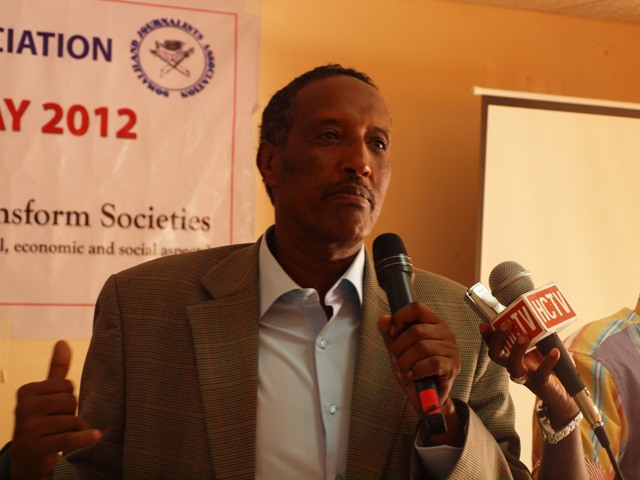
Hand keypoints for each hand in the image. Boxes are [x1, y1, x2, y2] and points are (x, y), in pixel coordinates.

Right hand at [10, 340, 100, 479]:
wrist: (27, 457)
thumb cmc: (41, 419)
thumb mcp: (46, 394)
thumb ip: (56, 369)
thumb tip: (63, 342)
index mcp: (26, 391)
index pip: (67, 385)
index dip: (68, 397)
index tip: (55, 407)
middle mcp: (23, 408)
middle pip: (70, 401)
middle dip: (71, 413)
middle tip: (58, 422)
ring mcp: (29, 429)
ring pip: (73, 420)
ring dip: (75, 428)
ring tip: (61, 433)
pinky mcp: (38, 447)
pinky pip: (69, 438)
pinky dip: (84, 438)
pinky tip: (95, 436)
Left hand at [378, 302, 460, 416]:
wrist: (424, 396)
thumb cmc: (413, 368)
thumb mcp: (397, 348)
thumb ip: (389, 332)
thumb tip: (383, 319)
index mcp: (433, 323)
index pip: (417, 308)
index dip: (400, 318)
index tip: (392, 333)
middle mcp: (446, 333)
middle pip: (416, 331)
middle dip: (400, 348)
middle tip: (397, 360)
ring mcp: (452, 349)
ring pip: (422, 347)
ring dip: (406, 362)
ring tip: (405, 370)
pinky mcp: (453, 366)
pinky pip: (432, 363)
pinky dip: (417, 370)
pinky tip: (413, 375)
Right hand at [479, 321, 577, 422]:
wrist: (563, 394)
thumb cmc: (550, 366)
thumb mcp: (542, 347)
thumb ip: (538, 334)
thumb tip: (538, 314)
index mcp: (511, 356)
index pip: (494, 346)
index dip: (487, 336)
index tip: (484, 325)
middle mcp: (514, 366)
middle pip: (496, 355)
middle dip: (498, 339)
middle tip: (507, 324)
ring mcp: (526, 376)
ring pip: (513, 365)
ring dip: (516, 350)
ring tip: (524, 336)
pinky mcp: (541, 383)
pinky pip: (542, 373)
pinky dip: (548, 361)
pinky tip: (554, 351)